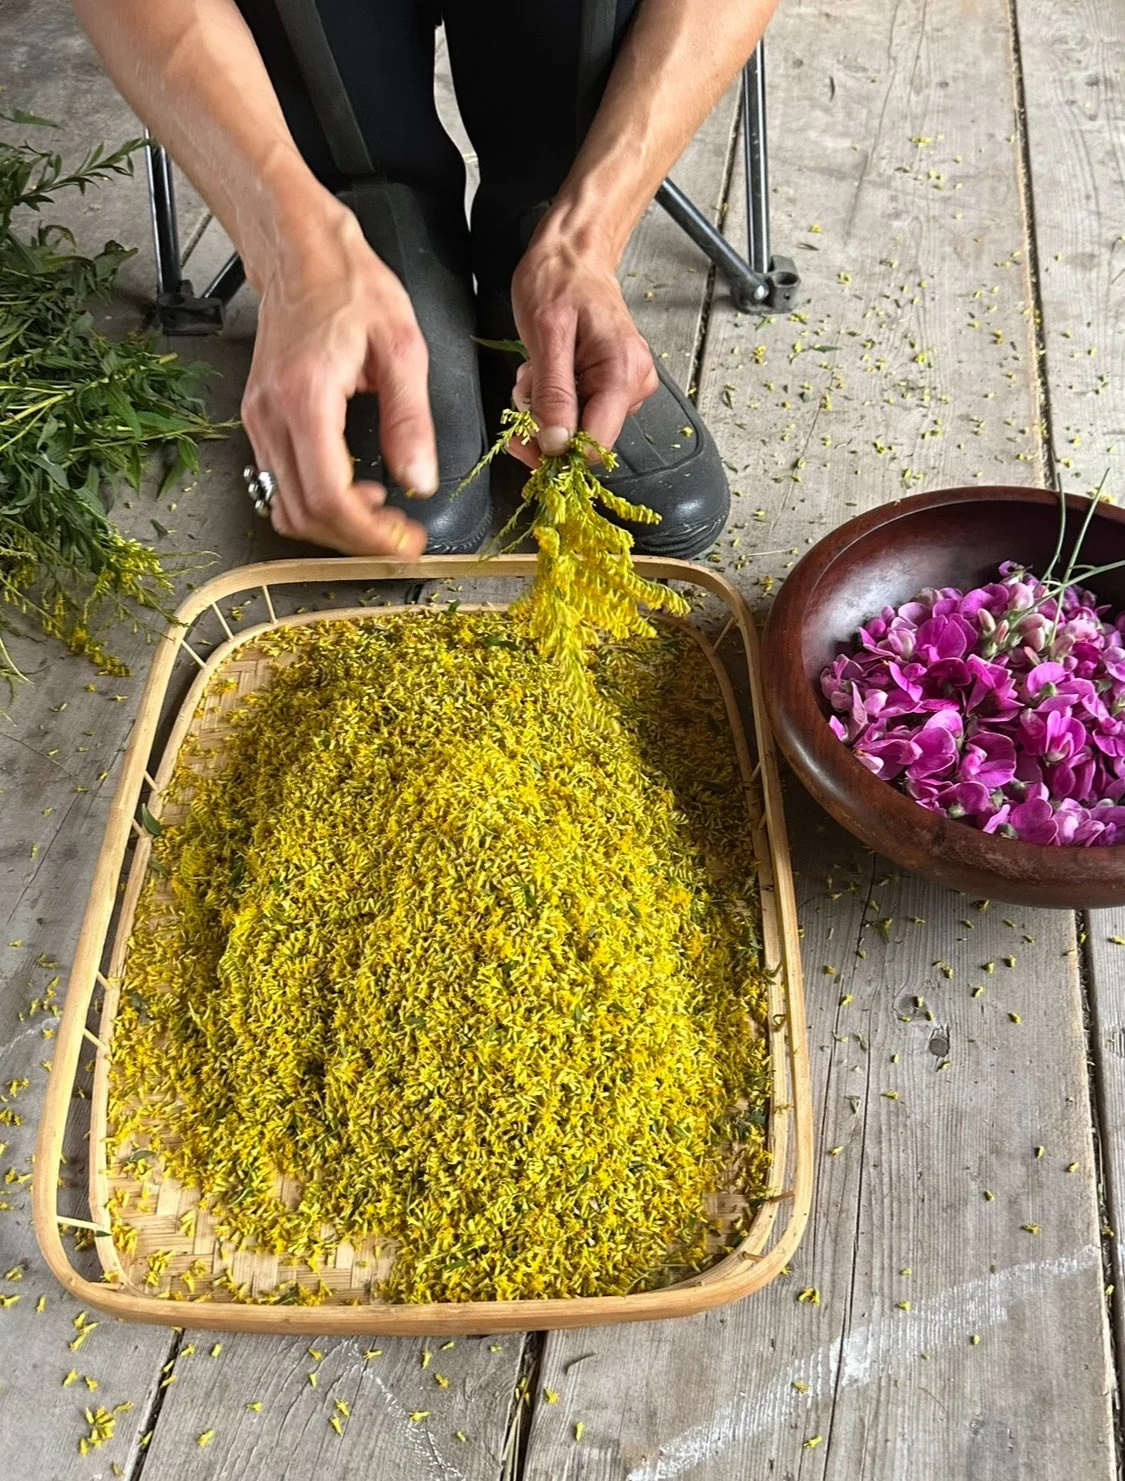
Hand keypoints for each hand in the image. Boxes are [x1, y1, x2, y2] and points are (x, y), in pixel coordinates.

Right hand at [241, 205, 436, 554]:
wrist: (300, 252)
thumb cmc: (349, 286)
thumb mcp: (402, 347)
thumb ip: (411, 419)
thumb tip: (420, 480)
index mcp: (306, 398)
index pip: (328, 496)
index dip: (367, 533)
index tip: (403, 540)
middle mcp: (271, 415)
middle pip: (303, 513)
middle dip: (355, 538)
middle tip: (399, 536)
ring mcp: (259, 419)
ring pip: (287, 506)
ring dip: (335, 524)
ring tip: (380, 512)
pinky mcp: (260, 419)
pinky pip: (281, 482)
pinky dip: (318, 502)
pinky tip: (354, 488)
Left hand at [507, 227, 658, 467]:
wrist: (573, 253)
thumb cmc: (559, 280)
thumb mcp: (547, 334)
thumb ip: (554, 394)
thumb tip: (556, 444)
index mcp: (623, 372)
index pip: (597, 445)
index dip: (557, 451)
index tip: (524, 437)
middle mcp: (634, 384)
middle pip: (586, 439)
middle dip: (546, 423)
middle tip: (526, 385)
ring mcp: (627, 385)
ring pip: (578, 427)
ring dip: (546, 408)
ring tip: (537, 368)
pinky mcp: (614, 384)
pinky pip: (580, 411)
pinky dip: (554, 398)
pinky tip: (547, 370)